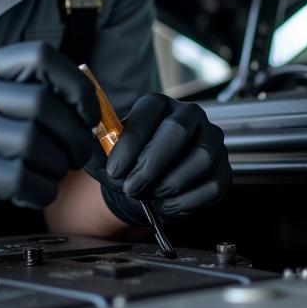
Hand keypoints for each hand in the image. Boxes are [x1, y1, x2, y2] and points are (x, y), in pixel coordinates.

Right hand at [0, 42, 98, 258]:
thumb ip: (32, 98)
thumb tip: (92, 106)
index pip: (40, 57)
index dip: (76, 86)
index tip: (88, 116)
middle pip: (45, 103)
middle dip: (75, 137)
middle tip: (77, 156)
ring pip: (37, 143)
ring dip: (57, 168)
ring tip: (49, 175)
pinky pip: (23, 177)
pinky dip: (41, 190)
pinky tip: (33, 193)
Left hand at [85, 93, 231, 224]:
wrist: (148, 183)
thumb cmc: (129, 162)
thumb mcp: (106, 152)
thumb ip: (94, 147)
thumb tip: (81, 141)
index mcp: (158, 104)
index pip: (147, 115)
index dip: (130, 145)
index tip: (115, 170)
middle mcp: (189, 115)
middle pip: (178, 132)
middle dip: (151, 165)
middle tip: (132, 187)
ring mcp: (212, 140)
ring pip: (200, 159)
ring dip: (170, 183)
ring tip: (151, 194)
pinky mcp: (225, 168)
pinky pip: (213, 185)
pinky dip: (188, 200)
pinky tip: (168, 203)